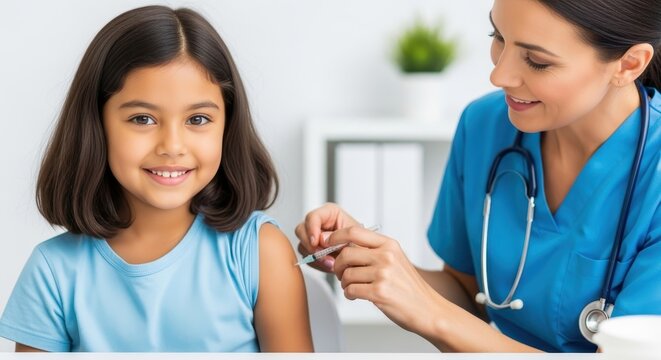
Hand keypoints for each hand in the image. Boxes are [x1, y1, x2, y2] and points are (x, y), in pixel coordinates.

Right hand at [294, 203, 359, 271]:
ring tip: (331, 263)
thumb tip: (321, 239)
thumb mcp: (355, 236)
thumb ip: (338, 235)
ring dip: (315, 256)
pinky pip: (306, 257)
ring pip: (302, 245)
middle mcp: (319, 223)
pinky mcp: (312, 250)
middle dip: (310, 244)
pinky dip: (316, 263)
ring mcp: (313, 237)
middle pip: (301, 230)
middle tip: (322, 255)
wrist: (364, 255)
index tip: (316, 242)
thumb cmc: (362, 241)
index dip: (312, 229)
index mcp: (329, 213)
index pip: (313, 216)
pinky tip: (329, 265)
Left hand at [329, 226, 444, 334]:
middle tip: (341, 273)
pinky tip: (356, 296)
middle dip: (338, 265)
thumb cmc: (408, 287)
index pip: (354, 231)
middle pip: (346, 253)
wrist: (428, 309)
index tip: (328, 243)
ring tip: (351, 287)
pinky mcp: (379, 292)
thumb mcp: (395, 260)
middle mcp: (386, 256)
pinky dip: (349, 294)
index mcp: (389, 245)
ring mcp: (383, 274)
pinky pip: (350, 290)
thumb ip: (373, 251)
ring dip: (344, 283)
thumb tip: (343, 245)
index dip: (335, 237)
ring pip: (346, 274)